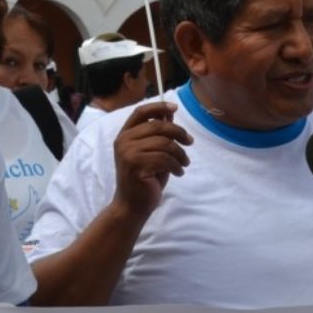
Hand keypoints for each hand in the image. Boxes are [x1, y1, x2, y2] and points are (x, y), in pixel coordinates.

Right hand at [111, 101, 192, 219]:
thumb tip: (169, 113)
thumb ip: (157, 134)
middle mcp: (123, 141)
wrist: (132, 205)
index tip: (175, 108)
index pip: (141, 112)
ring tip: (184, 164)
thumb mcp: (151, 152)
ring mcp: (128, 153)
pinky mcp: (136, 166)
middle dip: (179, 133)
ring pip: (165, 143)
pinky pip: (165, 159)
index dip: (159, 107)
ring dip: (180, 154)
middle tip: (190, 142)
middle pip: (158, 126)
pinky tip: (178, 173)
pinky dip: (177, 166)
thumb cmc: (144, 178)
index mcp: (124, 135)